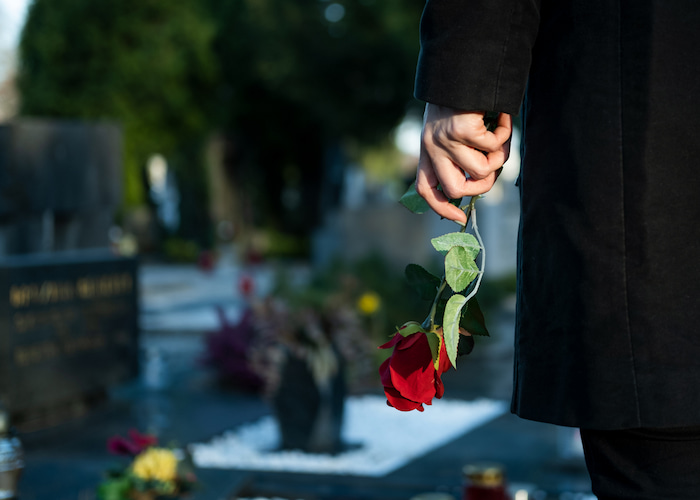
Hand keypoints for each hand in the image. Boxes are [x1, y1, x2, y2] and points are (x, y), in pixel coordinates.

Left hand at [415, 104, 511, 223]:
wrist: (460, 66)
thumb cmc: (461, 101)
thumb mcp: (449, 131)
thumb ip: (458, 155)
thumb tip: (480, 181)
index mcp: (426, 150)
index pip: (426, 190)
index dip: (441, 208)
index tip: (459, 218)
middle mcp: (432, 147)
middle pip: (456, 189)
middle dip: (482, 186)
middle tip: (494, 170)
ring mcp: (446, 139)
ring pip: (481, 170)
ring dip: (500, 157)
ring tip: (501, 138)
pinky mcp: (463, 128)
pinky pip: (494, 146)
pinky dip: (505, 133)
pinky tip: (502, 118)